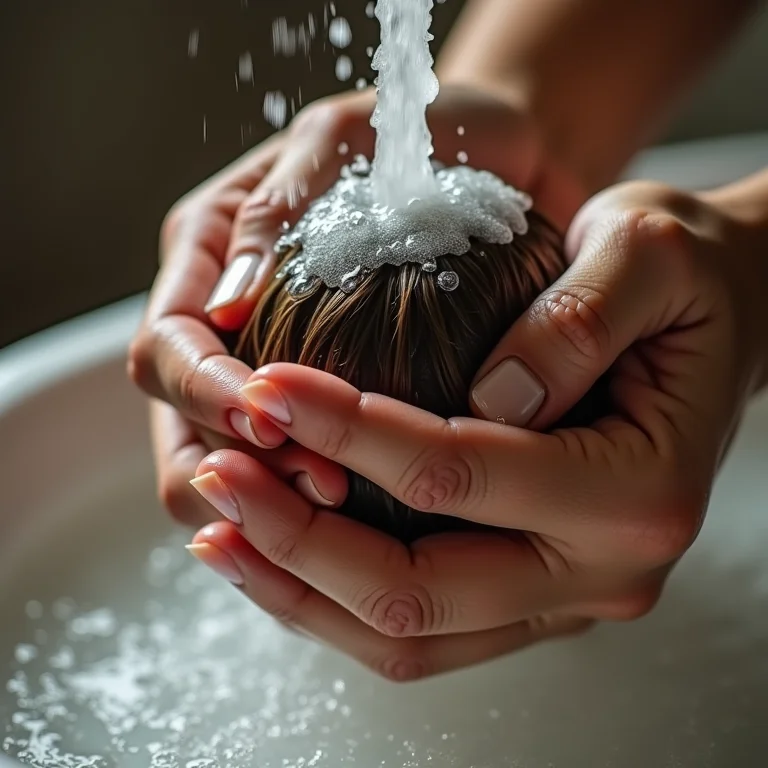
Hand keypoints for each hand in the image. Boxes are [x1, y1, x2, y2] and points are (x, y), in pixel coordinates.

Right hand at [130, 83, 587, 525]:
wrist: (499, 163)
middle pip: (182, 422)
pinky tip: (361, 504)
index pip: (167, 346)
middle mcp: (229, 317)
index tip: (269, 419)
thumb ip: (279, 210)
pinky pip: (295, 462)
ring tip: (343, 499)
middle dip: (233, 466)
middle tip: (318, 482)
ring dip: (268, 496)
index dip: (203, 393)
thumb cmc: (426, 139)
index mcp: (212, 251)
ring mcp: (274, 361)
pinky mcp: (328, 395)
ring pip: (227, 461)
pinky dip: (310, 496)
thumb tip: (226, 305)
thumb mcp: (348, 140)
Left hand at [186, 180, 765, 679]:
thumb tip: (489, 393)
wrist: (723, 321)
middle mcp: (602, 569)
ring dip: (301, 584)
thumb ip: (578, 319)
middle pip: (421, 590)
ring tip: (219, 523)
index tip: (268, 385)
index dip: (350, 433)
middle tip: (217, 473)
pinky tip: (276, 544)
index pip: (461, 477)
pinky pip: (421, 622)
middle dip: (300, 537)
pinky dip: (335, 595)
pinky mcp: (530, 590)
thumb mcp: (649, 257)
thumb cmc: (689, 286)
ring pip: (410, 631)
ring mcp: (562, 593)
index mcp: (637, 492)